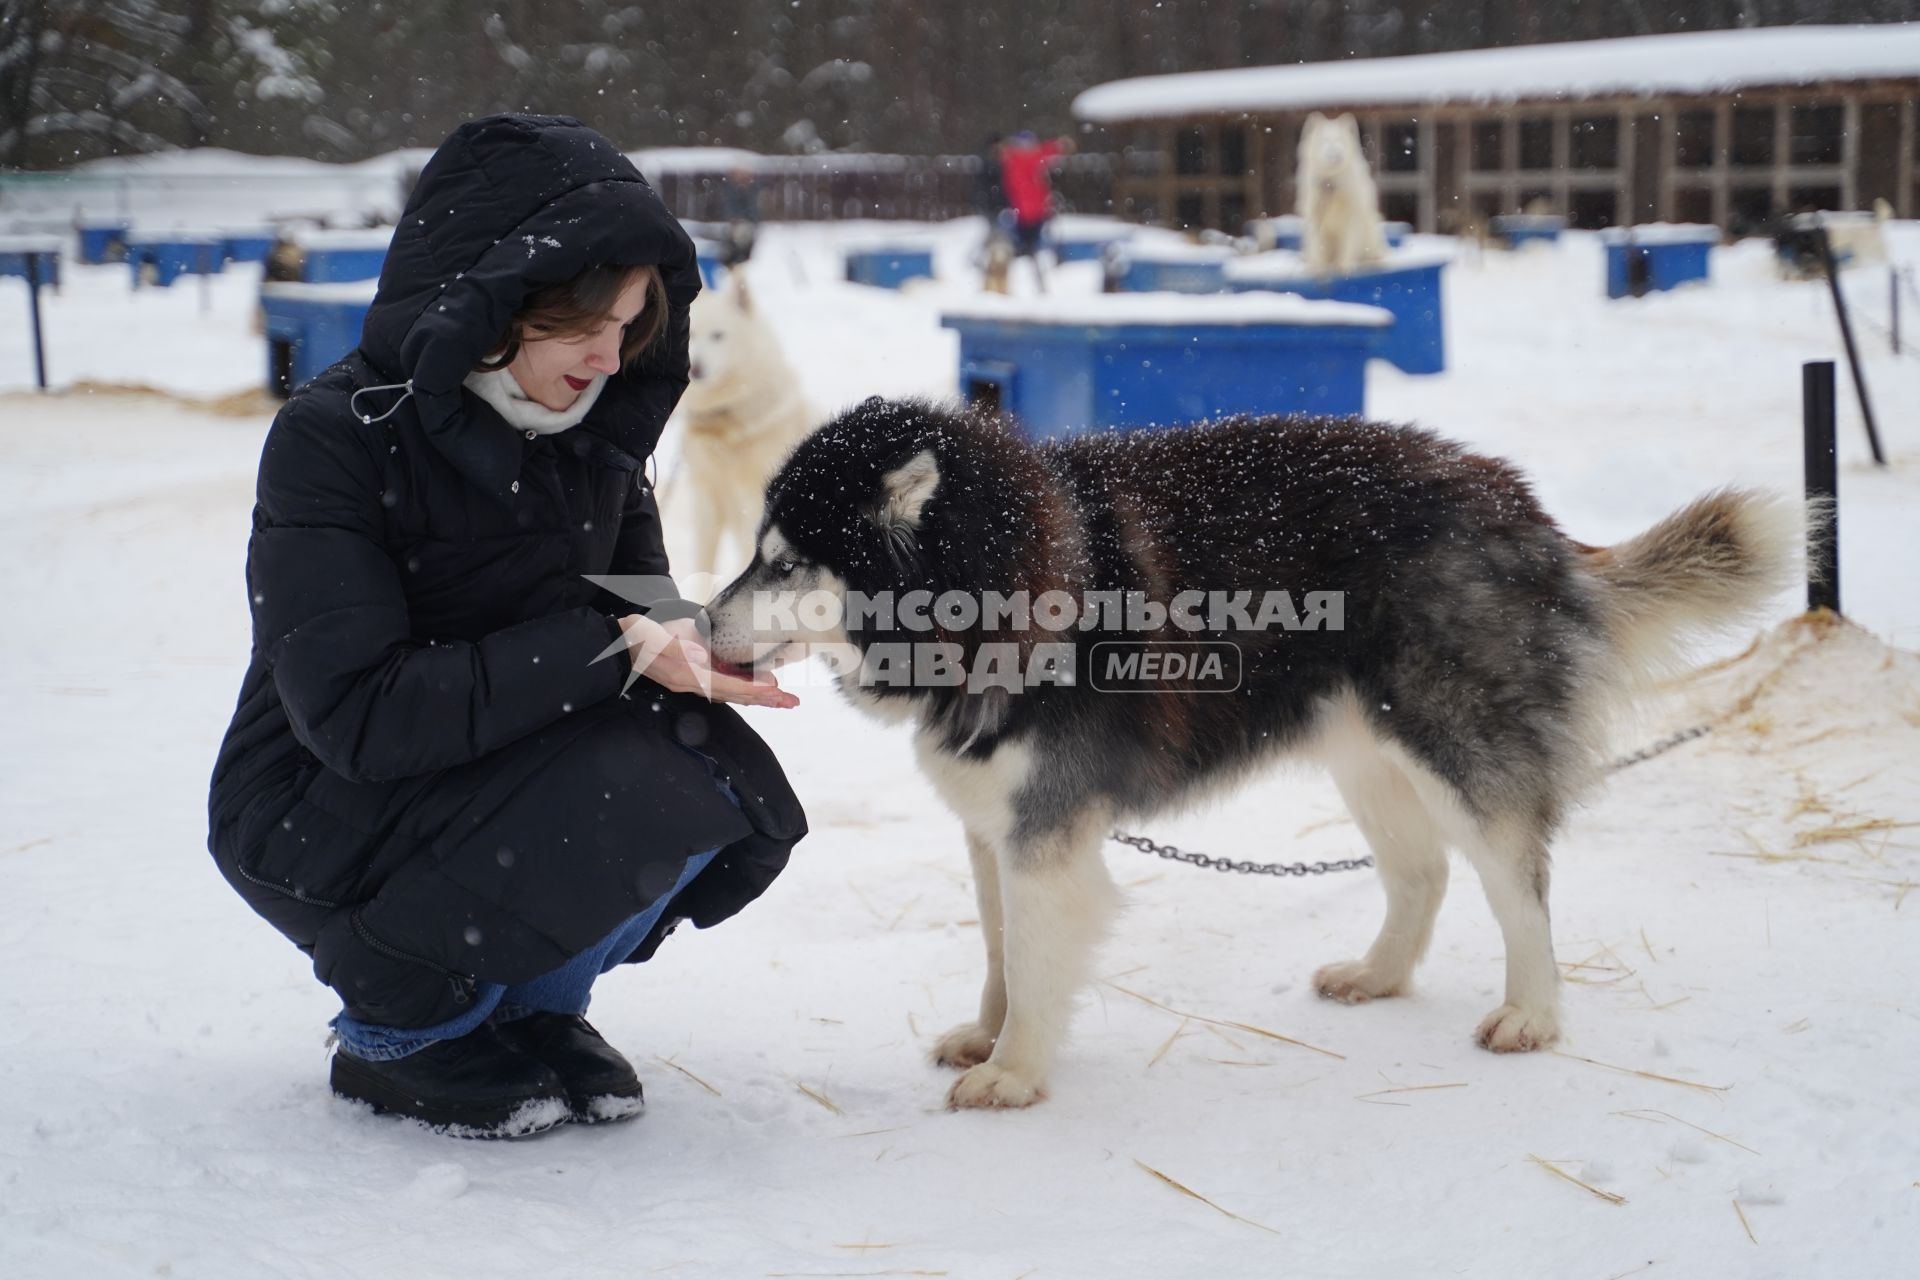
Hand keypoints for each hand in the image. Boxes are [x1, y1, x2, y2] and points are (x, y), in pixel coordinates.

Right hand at [618, 614, 798, 708]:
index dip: (750, 687)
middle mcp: (692, 683)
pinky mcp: (694, 676)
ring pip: (732, 694)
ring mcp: (693, 682)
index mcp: (686, 674)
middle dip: (764, 699)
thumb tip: (701, 656)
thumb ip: (677, 647)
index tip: (774, 688)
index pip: (725, 684)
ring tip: (784, 702)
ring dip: (758, 698)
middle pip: (734, 695)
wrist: (620, 642)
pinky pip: (724, 688)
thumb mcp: (654, 637)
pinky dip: (744, 691)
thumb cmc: (638, 636)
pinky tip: (758, 694)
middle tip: (792, 702)